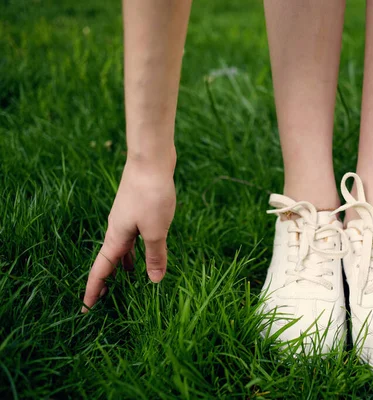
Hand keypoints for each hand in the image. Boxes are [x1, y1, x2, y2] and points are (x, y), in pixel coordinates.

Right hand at [82, 159, 175, 311]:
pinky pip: (134, 236)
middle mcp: (117, 229)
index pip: (102, 270)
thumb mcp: (157, 230)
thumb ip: (155, 256)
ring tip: (130, 279)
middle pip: (110, 260)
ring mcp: (127, 218)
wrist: (150, 160)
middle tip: (106, 300)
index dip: (94, 291)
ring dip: (125, 264)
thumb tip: (154, 281)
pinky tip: (147, 249)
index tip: (86, 309)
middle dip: (108, 281)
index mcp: (116, 237)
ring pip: (123, 247)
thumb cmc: (151, 195)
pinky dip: (137, 248)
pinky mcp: (138, 208)